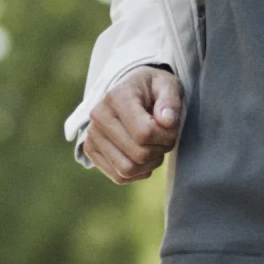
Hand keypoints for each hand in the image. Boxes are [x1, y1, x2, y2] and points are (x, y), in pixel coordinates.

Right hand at [81, 66, 182, 182]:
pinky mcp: (91, 151)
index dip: (166, 137)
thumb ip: (170, 101)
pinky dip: (137, 173)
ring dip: (149, 165)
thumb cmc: (152, 89)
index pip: (144, 133)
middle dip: (160, 151)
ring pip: (127, 170)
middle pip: (138, 154)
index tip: (171, 128)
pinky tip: (144, 158)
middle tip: (165, 139)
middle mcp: (98, 116)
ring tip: (155, 148)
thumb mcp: (167, 85)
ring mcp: (92, 135)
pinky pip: (118, 177)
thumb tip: (167, 121)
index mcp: (117, 96)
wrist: (131, 93)